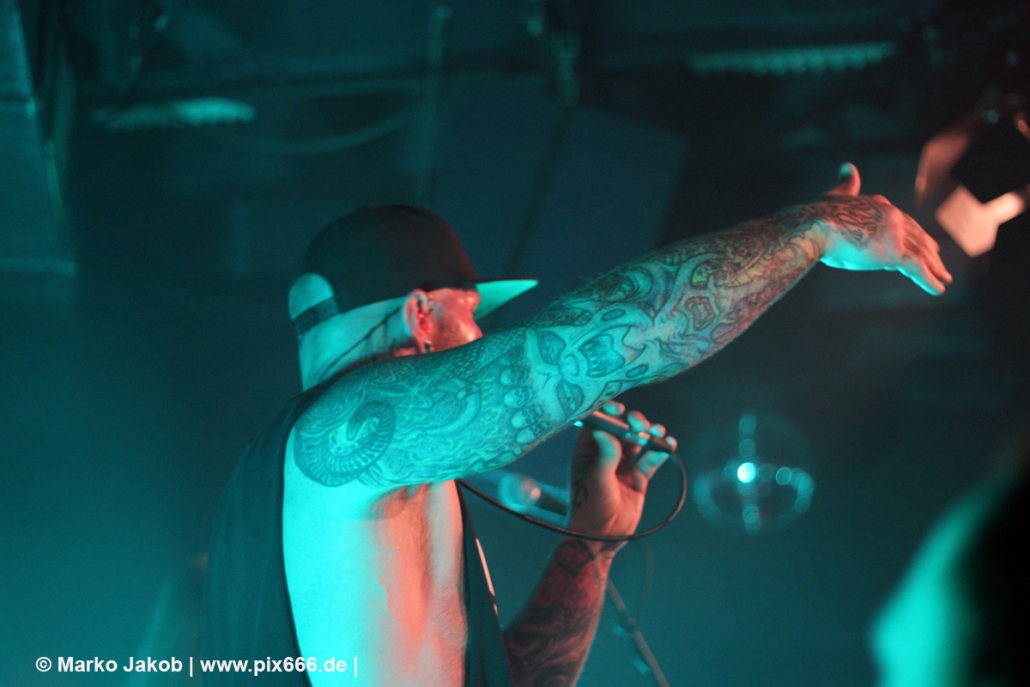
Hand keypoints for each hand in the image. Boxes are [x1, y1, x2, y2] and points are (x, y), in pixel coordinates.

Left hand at [567, 401, 675, 551]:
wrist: (603, 537)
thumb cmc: (590, 508)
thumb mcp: (596, 481)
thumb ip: (605, 456)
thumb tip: (606, 432)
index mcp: (587, 450)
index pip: (598, 423)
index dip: (608, 412)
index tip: (618, 409)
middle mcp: (606, 453)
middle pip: (622, 428)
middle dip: (633, 422)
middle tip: (640, 425)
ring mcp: (624, 464)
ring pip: (639, 440)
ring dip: (650, 433)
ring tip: (657, 433)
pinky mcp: (639, 476)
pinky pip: (652, 458)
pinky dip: (661, 449)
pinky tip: (669, 445)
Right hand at [813, 163, 952, 294]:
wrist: (814, 227)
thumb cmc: (818, 215)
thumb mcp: (835, 195)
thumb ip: (846, 184)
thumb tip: (847, 166)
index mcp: (879, 205)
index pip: (904, 221)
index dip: (916, 233)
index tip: (927, 243)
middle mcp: (892, 216)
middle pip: (917, 236)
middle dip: (931, 252)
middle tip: (940, 264)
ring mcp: (894, 234)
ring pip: (921, 253)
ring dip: (934, 268)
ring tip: (944, 279)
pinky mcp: (892, 253)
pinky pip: (916, 269)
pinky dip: (929, 280)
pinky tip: (938, 290)